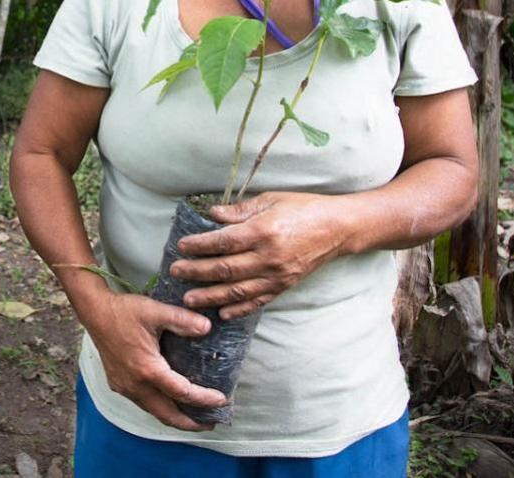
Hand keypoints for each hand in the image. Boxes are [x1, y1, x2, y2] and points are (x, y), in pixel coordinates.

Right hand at [82, 292, 225, 430]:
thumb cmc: (124, 311)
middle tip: (212, 421)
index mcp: (147, 369)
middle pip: (167, 415)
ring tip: (195, 415)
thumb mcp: (155, 311)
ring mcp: (125, 387)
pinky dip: (161, 407)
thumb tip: (208, 328)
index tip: (222, 399)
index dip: (204, 399)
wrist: (95, 312)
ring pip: (154, 411)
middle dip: (191, 423)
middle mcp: (135, 384)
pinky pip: (144, 403)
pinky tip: (170, 400)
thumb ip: (182, 320)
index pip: (182, 393)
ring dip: (175, 417)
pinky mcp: (119, 384)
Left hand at [171, 192, 347, 318]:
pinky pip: (258, 301)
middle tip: (175, 272)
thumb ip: (239, 211)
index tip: (181, 246)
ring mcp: (277, 275)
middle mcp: (268, 257)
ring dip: (210, 296)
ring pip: (237, 291)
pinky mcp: (284, 286)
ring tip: (189, 299)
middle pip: (225, 269)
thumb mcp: (270, 200)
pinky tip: (222, 313)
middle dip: (196, 272)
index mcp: (262, 231)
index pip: (222, 242)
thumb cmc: (303, 208)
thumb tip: (212, 215)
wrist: (338, 228)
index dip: (199, 246)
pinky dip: (238, 309)